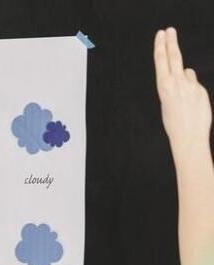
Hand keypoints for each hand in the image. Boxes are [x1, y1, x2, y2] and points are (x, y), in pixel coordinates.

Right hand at [155, 27, 211, 153]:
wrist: (189, 136)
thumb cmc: (174, 123)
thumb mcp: (168, 102)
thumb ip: (177, 84)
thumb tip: (186, 71)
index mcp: (164, 86)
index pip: (161, 61)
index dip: (161, 46)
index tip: (161, 35)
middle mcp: (177, 83)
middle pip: (174, 57)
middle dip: (171, 42)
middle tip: (169, 30)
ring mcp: (191, 85)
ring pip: (187, 73)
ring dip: (184, 79)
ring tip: (181, 98)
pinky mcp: (201, 90)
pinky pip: (195, 85)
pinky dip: (192, 91)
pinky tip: (191, 105)